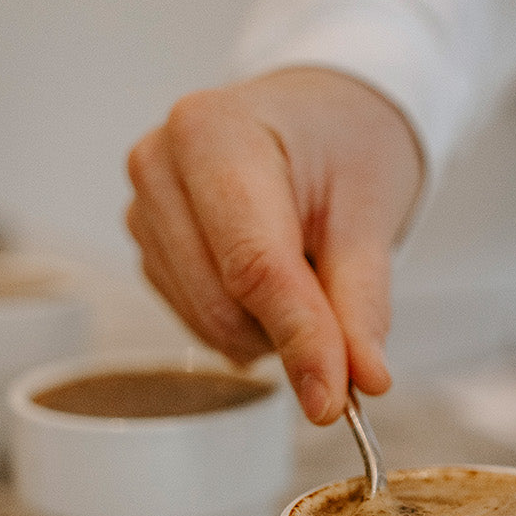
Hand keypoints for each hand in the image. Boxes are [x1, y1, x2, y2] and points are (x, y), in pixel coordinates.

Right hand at [126, 67, 422, 423]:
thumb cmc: (346, 144)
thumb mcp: (372, 215)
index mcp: (213, 134)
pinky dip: (243, 317)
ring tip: (304, 263)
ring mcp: (143, 206)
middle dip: (288, 327)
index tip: (334, 402)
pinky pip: (194, 317)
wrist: (320, 114)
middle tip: (339, 297)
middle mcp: (160, 164)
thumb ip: (362, 304)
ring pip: (205, 320)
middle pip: (222, 301)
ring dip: (266, 324)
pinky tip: (265, 271)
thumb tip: (362, 382)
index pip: (253, 264)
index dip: (298, 339)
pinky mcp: (145, 243)